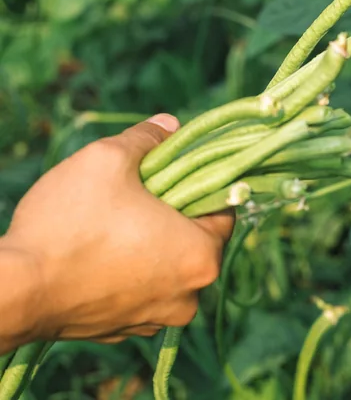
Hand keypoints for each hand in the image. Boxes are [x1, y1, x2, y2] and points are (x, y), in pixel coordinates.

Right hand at [0, 115, 232, 344]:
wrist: (11, 292)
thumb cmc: (68, 224)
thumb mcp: (108, 160)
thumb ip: (147, 139)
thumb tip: (170, 126)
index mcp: (201, 257)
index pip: (223, 210)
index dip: (200, 184)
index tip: (174, 172)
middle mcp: (190, 298)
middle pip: (194, 240)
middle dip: (170, 214)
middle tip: (136, 193)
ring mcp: (155, 320)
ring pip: (165, 267)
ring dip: (147, 244)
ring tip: (110, 222)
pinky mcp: (123, 331)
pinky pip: (138, 290)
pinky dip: (125, 271)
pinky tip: (95, 253)